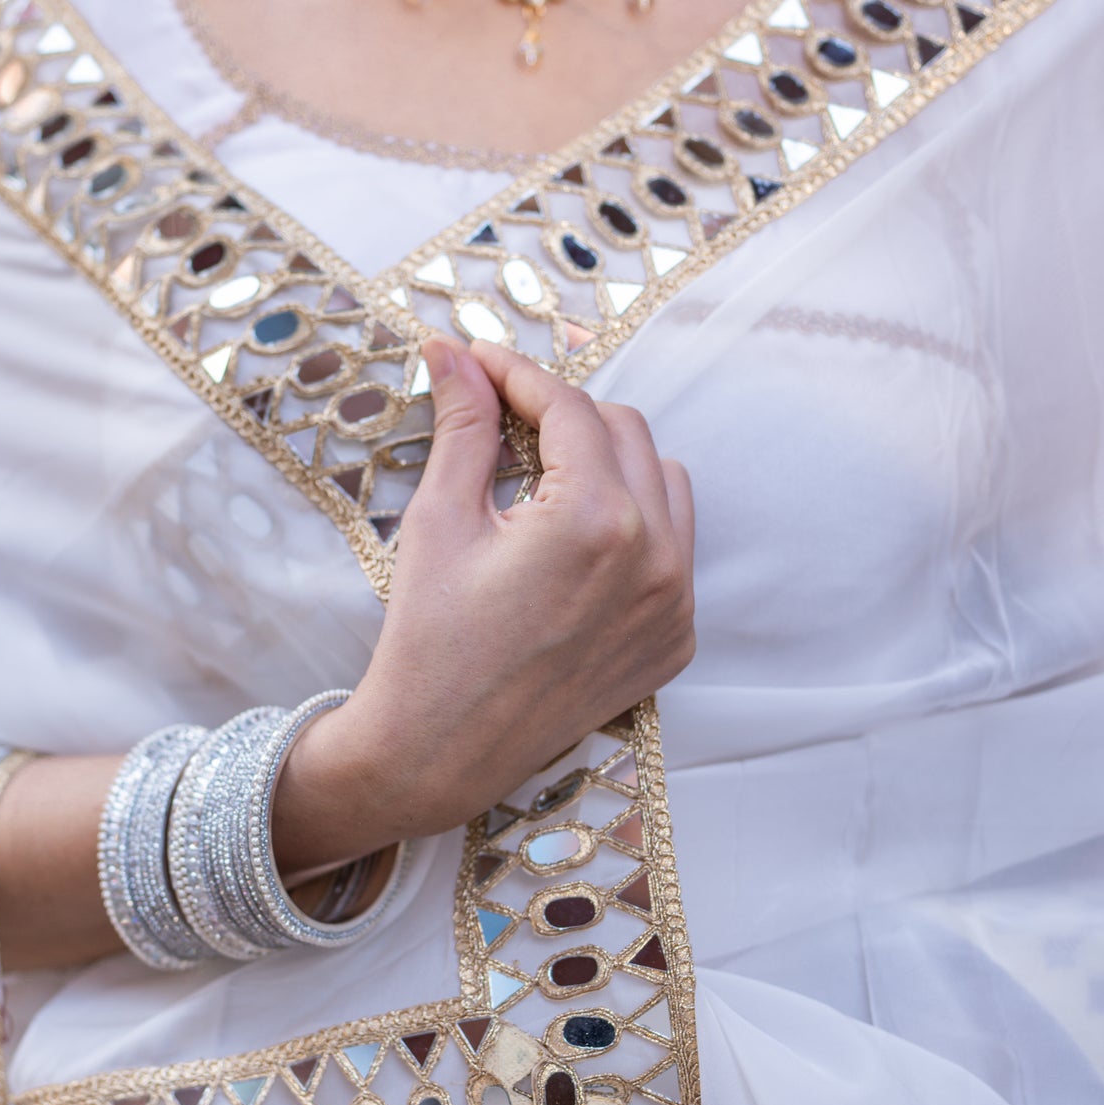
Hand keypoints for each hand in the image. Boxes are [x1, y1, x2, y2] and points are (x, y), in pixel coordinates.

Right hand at [272, 336, 694, 876]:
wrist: (440, 752)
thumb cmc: (428, 641)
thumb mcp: (440, 521)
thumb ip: (463, 426)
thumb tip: (453, 352)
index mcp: (595, 520)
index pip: (569, 408)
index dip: (517, 376)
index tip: (478, 363)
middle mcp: (653, 557)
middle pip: (624, 431)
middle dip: (564, 417)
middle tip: (502, 423)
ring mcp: (672, 604)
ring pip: (664, 483)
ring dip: (611, 464)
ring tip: (544, 483)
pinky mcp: (675, 639)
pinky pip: (673, 550)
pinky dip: (633, 528)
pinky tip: (571, 547)